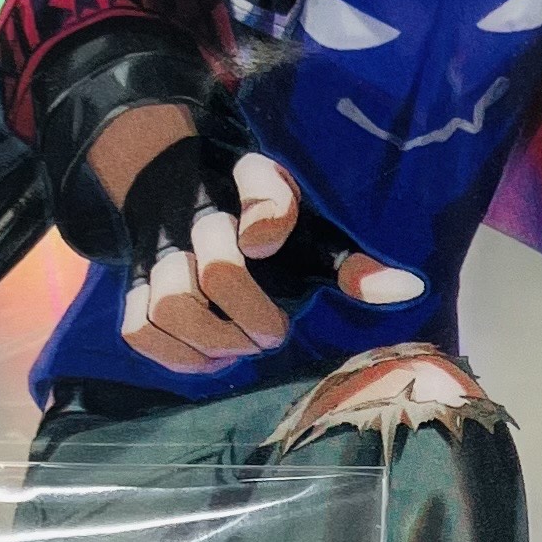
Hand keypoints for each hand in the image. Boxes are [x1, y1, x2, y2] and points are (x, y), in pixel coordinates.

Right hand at [120, 145, 417, 368]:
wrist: (181, 184)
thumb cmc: (268, 224)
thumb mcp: (311, 233)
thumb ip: (354, 264)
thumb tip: (409, 291)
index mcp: (251, 183)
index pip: (262, 190)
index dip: (266, 218)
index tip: (266, 244)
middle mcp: (200, 211)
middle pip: (216, 271)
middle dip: (250, 315)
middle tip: (272, 334)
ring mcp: (159, 248)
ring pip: (169, 303)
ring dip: (211, 340)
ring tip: (239, 349)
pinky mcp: (133, 281)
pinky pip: (138, 327)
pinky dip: (174, 354)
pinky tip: (208, 358)